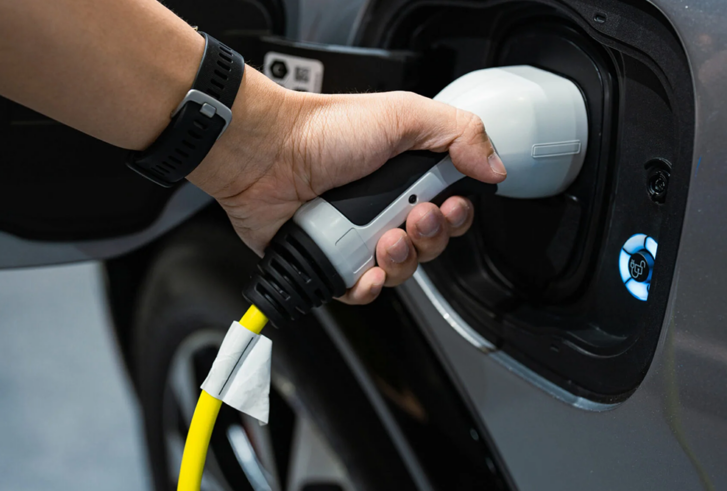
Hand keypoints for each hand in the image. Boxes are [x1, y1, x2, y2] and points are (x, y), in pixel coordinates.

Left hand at [188, 66, 505, 303]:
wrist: (266, 153)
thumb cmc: (324, 130)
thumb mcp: (404, 115)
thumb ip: (459, 134)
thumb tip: (495, 167)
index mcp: (405, 175)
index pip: (449, 209)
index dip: (456, 217)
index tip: (448, 206)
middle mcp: (382, 207)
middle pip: (429, 245)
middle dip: (429, 238)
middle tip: (412, 218)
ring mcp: (356, 236)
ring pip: (399, 271)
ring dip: (400, 262)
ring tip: (383, 240)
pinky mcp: (330, 261)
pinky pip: (359, 290)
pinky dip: (366, 287)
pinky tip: (364, 271)